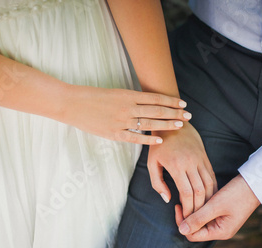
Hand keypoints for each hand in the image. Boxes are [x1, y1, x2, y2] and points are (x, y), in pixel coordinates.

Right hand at [61, 85, 190, 144]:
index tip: (183, 104)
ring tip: (180, 126)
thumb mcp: (113, 92)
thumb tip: (146, 103)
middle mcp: (127, 107)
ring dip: (167, 125)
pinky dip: (148, 140)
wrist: (72, 103)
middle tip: (189, 116)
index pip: (156, 98)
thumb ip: (130, 99)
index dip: (171, 101)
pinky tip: (160, 141)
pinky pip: (135, 138)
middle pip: (157, 111)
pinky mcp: (113, 133)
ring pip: (150, 124)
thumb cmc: (91, 96)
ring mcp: (121, 121)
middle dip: (175, 113)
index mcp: (128, 95)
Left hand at [148, 122, 216, 215]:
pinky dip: (212, 189)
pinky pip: (212, 176)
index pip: (187, 192)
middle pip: (200, 191)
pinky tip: (209, 198)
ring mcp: (200, 160)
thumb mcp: (152, 163)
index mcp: (176, 165)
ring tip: (203, 212)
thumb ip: (157, 183)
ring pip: (209, 184)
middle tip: (195, 220)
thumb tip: (168, 199)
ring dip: (207, 200)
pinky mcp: (205, 157)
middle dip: (199, 208)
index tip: (186, 218)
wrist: (172, 122)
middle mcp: (190, 163)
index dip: (188, 208)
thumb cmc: (159, 144)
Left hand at [176, 175, 260, 241]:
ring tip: (189, 197)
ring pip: (199, 220)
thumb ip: (198, 218)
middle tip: (182, 200)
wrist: (254, 183)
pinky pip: (205, 214)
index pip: (192, 235)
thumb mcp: (215, 206)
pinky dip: (200, 206)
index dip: (183, 222)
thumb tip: (181, 230)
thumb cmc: (237, 194)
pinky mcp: (221, 214)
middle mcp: (220, 230)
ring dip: (193, 210)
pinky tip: (197, 196)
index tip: (179, 206)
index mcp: (220, 232)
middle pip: (195, 229)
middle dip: (187, 216)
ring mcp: (221, 223)